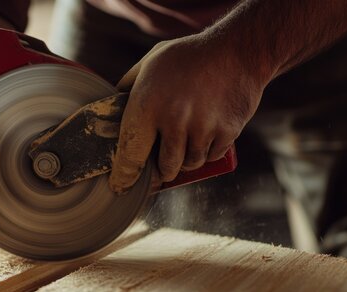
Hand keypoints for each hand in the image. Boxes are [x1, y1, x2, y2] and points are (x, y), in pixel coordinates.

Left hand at [109, 35, 265, 193]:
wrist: (236, 50)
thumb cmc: (187, 57)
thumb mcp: (149, 64)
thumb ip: (128, 88)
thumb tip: (109, 112)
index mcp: (147, 103)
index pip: (130, 154)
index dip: (124, 176)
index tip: (120, 187)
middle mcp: (173, 119)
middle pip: (164, 168)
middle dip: (161, 172)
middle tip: (159, 168)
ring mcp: (202, 127)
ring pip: (189, 164)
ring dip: (185, 162)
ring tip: (185, 144)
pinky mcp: (227, 131)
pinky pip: (211, 156)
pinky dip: (207, 153)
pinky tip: (205, 136)